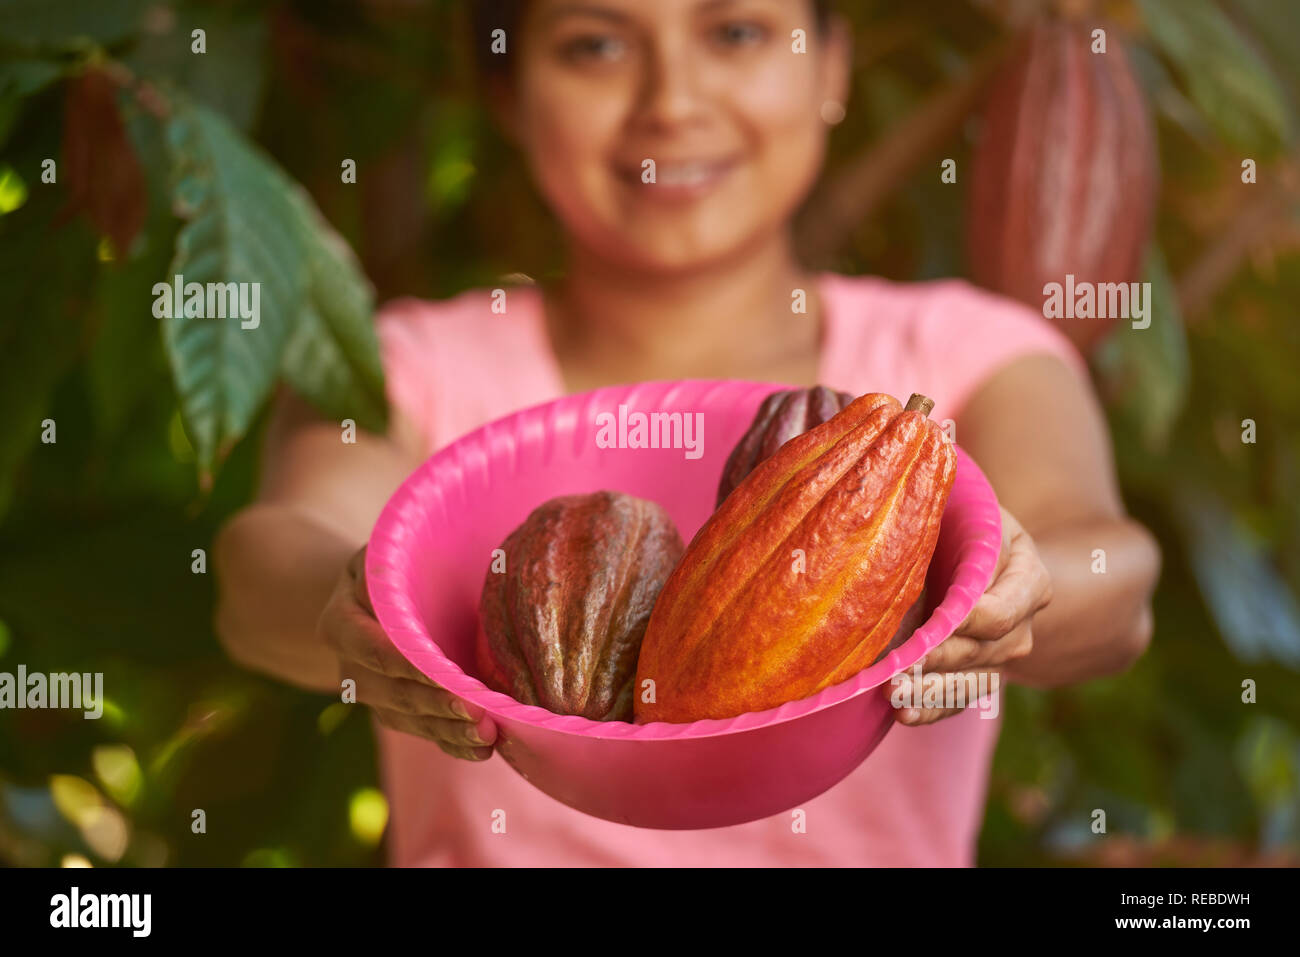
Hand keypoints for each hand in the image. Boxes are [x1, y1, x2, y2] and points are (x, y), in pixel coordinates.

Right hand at [319, 547, 497, 759]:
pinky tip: (483, 749)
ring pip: (407, 719)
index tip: (444, 671)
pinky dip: (453, 743)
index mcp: (341, 622)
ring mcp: (373, 694)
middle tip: (476, 712)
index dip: (406, 663)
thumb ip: (398, 564)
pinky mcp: (397, 711)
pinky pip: (423, 733)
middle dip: (434, 704)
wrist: (371, 595)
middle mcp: (351, 665)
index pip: (371, 647)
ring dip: (447, 731)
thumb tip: (442, 552)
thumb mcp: (386, 552)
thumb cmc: (391, 565)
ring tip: (486, 735)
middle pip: (391, 692)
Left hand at [884, 506, 1051, 725]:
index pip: (1001, 612)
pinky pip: (960, 698)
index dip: (966, 624)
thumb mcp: (967, 519)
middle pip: (985, 651)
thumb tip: (919, 560)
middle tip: (900, 669)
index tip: (930, 627)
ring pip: (974, 681)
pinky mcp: (977, 672)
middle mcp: (1022, 623)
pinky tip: (903, 713)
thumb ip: (962, 546)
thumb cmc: (959, 520)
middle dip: (940, 662)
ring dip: (932, 692)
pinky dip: (931, 708)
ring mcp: (1001, 653)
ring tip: (895, 695)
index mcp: (1029, 578)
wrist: (961, 538)